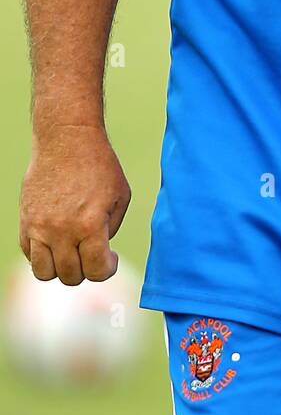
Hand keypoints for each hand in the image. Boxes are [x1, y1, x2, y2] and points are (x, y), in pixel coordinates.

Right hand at [19, 125, 131, 284]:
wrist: (67, 138)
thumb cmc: (99, 165)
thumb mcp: (120, 196)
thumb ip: (111, 229)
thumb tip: (98, 252)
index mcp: (90, 224)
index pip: (96, 271)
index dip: (108, 269)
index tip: (111, 258)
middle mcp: (62, 230)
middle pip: (71, 276)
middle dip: (86, 270)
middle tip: (92, 253)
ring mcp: (39, 227)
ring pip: (44, 273)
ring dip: (61, 269)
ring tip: (72, 252)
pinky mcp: (25, 220)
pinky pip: (29, 253)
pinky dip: (42, 255)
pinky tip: (56, 240)